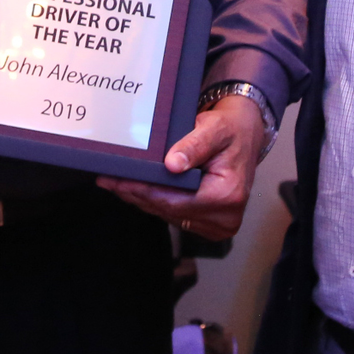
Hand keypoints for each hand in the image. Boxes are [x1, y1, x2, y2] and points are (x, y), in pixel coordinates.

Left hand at [97, 94, 261, 239]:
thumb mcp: (214, 129)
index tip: (117, 179)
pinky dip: (155, 201)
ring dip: (142, 199)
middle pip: (167, 210)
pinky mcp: (209, 223)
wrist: (246, 134)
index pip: (173, 199)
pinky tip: (136, 188)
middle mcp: (225, 217)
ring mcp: (217, 225)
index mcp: (227, 196)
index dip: (142, 190)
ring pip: (168, 214)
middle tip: (107, 180)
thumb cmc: (231, 130)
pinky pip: (174, 214)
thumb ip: (193, 146)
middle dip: (136, 194)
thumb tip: (172, 164)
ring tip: (116, 182)